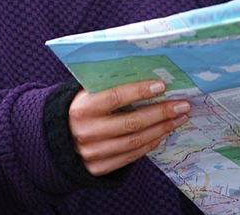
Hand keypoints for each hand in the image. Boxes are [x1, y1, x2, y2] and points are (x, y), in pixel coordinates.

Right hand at [67, 80, 190, 175]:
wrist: (57, 139)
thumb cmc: (80, 108)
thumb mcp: (86, 93)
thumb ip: (108, 85)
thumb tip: (145, 72)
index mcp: (82, 108)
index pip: (115, 98)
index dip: (139, 91)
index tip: (162, 85)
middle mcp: (87, 132)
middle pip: (131, 123)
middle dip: (161, 113)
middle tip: (182, 105)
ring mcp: (93, 153)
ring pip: (135, 142)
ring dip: (161, 129)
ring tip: (179, 118)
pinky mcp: (99, 168)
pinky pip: (130, 156)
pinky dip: (150, 144)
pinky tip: (163, 133)